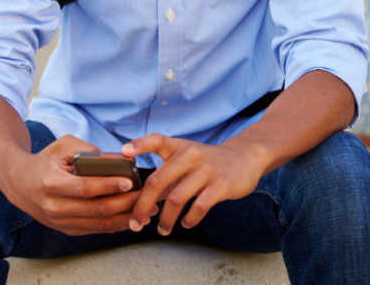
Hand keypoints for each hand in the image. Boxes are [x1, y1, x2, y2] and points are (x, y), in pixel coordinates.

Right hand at [1, 134, 149, 235]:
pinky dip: (116, 225)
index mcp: (51, 184)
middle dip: (125, 203)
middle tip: (146, 195)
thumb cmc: (46, 161)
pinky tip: (133, 217)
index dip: (109, 185)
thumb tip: (119, 159)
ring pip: (98, 223)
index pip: (85, 188)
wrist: (19, 183)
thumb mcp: (62, 146)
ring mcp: (60, 222)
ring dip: (125, 217)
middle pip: (95, 209)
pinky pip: (96, 229)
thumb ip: (89, 150)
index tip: (130, 181)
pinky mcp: (67, 229)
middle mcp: (54, 207)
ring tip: (147, 209)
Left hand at [122, 134, 265, 235]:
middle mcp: (191, 155)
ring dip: (166, 219)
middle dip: (142, 207)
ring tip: (162, 230)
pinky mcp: (222, 184)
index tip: (124, 152)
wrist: (246, 157)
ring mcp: (207, 169)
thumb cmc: (208, 162)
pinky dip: (189, 219)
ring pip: (177, 199)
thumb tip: (140, 200)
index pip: (157, 139)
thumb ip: (166, 175)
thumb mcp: (187, 159)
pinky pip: (199, 207)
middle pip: (158, 181)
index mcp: (180, 147)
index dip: (140, 144)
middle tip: (135, 224)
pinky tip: (186, 223)